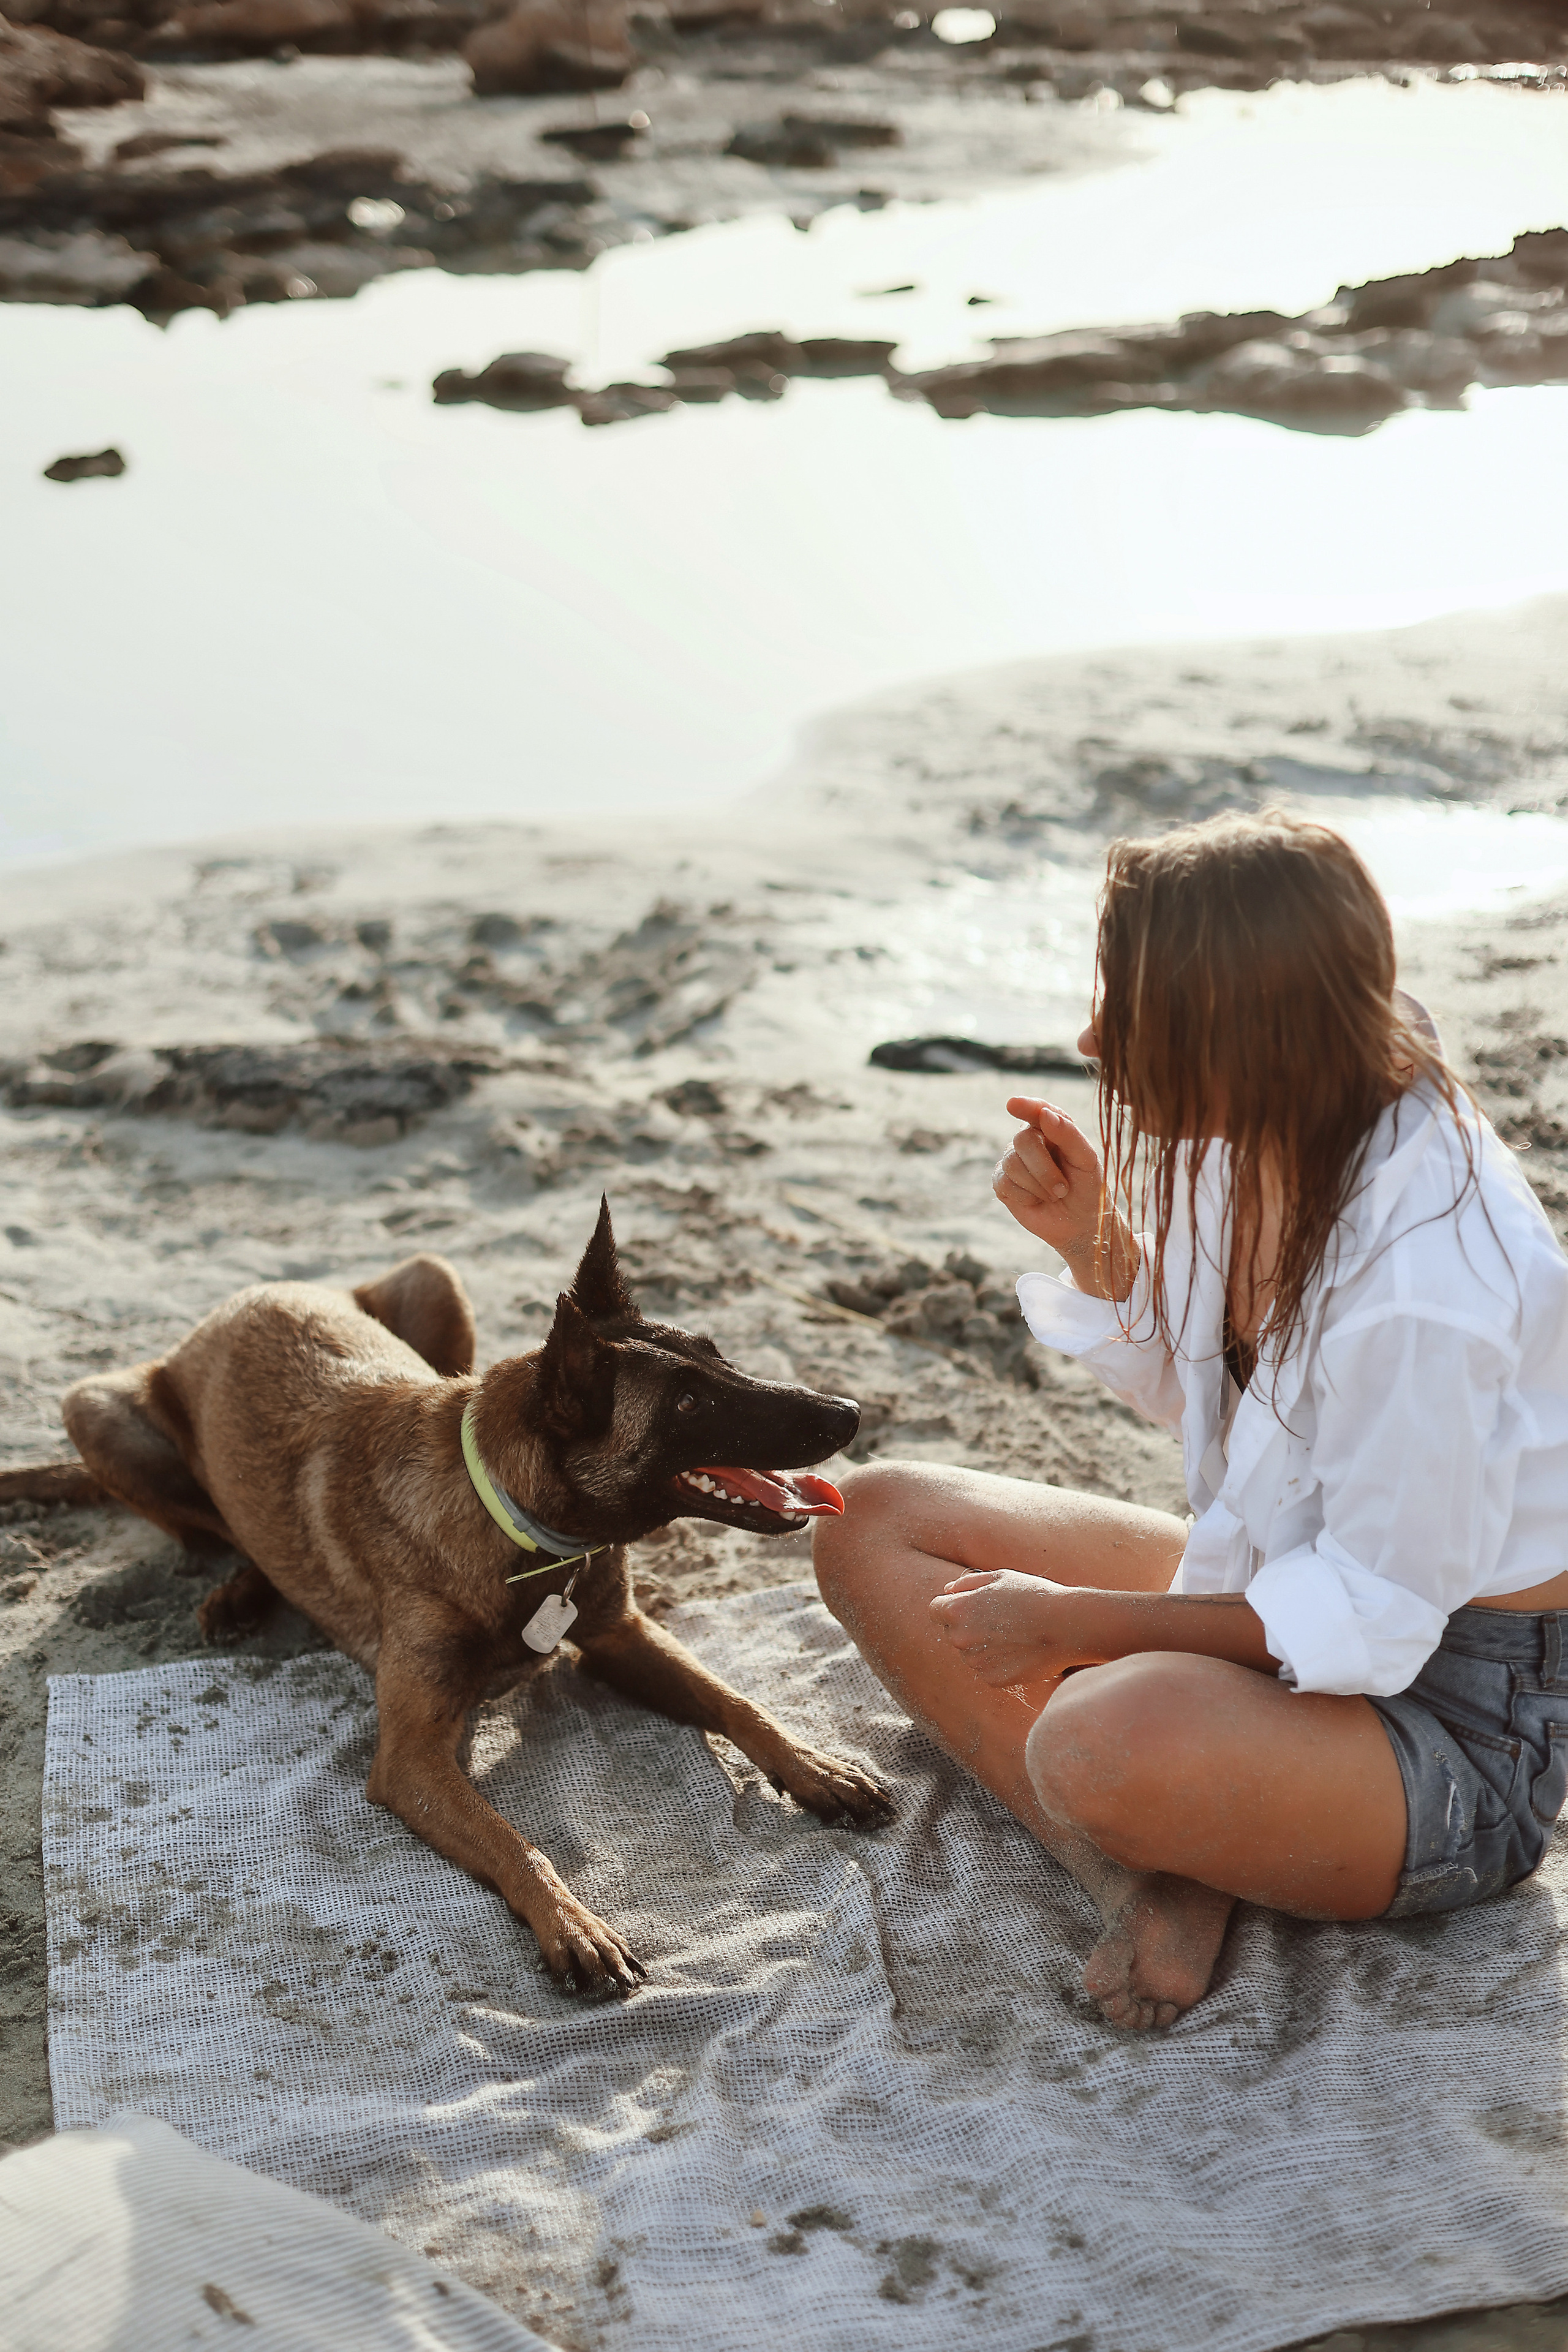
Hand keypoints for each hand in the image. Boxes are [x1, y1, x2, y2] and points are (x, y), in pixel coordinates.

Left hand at [929, 1568, 1093, 1687]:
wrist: (1067, 1626)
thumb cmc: (1034, 1595)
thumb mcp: (999, 1577)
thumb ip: (967, 1583)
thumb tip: (948, 1592)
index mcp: (958, 1610)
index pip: (935, 1609)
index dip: (950, 1605)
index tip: (970, 1605)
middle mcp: (960, 1639)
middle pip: (953, 1632)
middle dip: (968, 1625)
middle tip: (1001, 1618)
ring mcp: (976, 1662)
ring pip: (970, 1653)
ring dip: (983, 1645)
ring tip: (1014, 1634)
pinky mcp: (993, 1679)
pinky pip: (987, 1669)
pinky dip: (998, 1662)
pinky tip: (1020, 1650)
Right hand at [992, 1098, 1138, 1300]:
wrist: (1081, 1224)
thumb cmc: (1088, 1188)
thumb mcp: (1087, 1160)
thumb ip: (1068, 1135)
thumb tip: (1044, 1114)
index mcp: (1052, 1128)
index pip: (1037, 1110)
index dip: (1026, 1106)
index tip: (1013, 1104)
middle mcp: (1030, 1140)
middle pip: (1022, 1140)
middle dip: (1044, 1168)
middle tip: (1063, 1188)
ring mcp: (1013, 1161)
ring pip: (1012, 1163)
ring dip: (1038, 1185)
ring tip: (1055, 1195)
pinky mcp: (1002, 1184)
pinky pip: (1005, 1183)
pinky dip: (1026, 1196)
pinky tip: (1037, 1200)